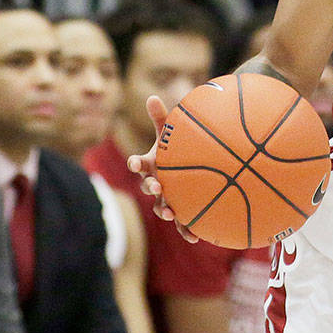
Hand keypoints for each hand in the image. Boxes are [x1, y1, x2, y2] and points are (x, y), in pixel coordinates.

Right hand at [126, 95, 197, 242]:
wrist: (188, 167)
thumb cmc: (175, 148)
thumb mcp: (169, 132)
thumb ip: (161, 117)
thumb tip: (152, 96)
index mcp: (151, 164)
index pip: (140, 163)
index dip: (136, 162)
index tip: (135, 161)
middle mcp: (155, 182)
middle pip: (149, 186)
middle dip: (151, 187)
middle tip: (157, 185)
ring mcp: (166, 197)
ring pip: (162, 206)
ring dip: (165, 210)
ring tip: (172, 213)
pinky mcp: (179, 210)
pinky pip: (182, 222)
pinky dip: (186, 229)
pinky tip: (197, 237)